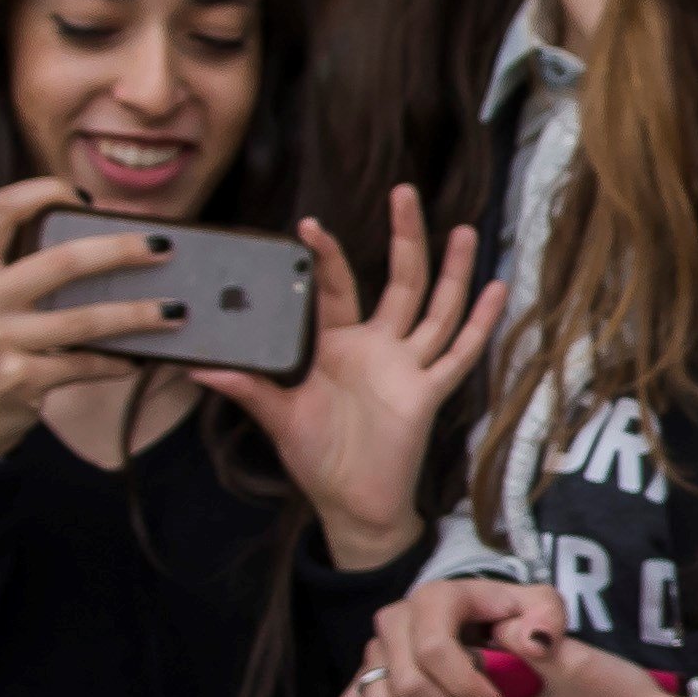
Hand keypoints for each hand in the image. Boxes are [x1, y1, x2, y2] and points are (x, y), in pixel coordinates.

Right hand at [0, 178, 169, 461]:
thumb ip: (8, 273)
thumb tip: (90, 245)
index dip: (42, 190)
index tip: (84, 195)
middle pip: (63, 260)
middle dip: (122, 249)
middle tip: (164, 245)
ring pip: (87, 318)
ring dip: (140, 314)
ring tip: (176, 310)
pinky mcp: (21, 381)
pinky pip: (86, 364)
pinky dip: (119, 362)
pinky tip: (140, 359)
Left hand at [199, 189, 504, 568]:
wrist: (351, 504)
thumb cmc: (316, 459)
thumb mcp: (277, 418)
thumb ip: (248, 388)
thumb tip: (199, 369)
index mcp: (337, 347)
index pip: (336, 288)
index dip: (327, 257)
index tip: (310, 225)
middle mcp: (377, 348)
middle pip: (399, 281)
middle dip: (404, 237)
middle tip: (405, 192)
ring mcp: (407, 367)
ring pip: (436, 308)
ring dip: (450, 270)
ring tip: (463, 228)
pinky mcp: (429, 392)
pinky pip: (459, 354)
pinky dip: (481, 324)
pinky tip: (498, 290)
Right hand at [337, 580, 552, 696]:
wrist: (485, 633)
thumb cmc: (512, 622)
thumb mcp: (541, 609)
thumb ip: (547, 617)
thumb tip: (532, 643)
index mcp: (435, 598)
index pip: (433, 649)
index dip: (465, 686)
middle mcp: (394, 620)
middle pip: (407, 683)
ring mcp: (373, 654)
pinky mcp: (359, 685)